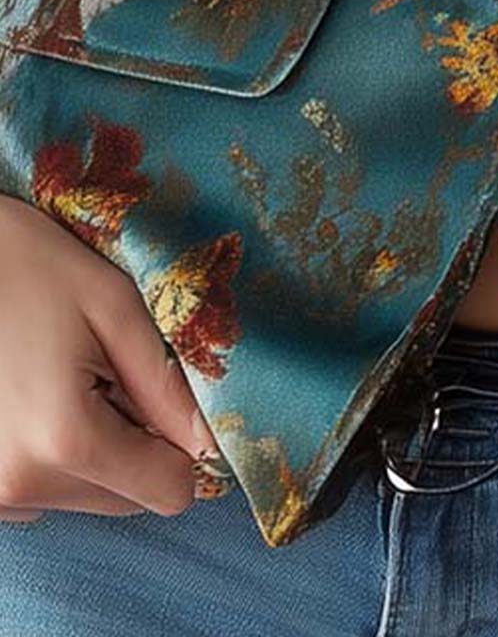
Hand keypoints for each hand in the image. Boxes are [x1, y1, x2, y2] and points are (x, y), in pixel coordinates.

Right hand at [0, 195, 219, 522]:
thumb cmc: (26, 264)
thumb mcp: (113, 306)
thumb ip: (168, 382)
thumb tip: (212, 440)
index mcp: (66, 440)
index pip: (170, 490)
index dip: (183, 445)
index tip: (164, 395)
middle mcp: (20, 484)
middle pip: (128, 498)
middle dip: (137, 443)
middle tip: (108, 375)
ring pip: (85, 494)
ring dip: (94, 447)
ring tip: (64, 379)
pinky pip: (43, 487)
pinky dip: (54, 452)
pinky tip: (36, 396)